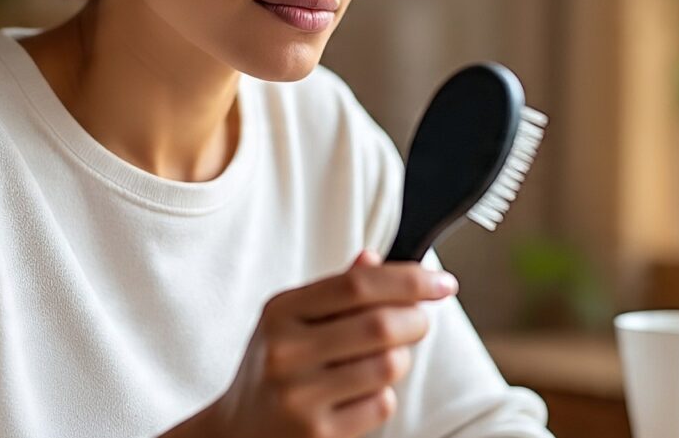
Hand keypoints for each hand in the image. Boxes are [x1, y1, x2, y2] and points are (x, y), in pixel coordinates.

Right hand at [198, 248, 457, 437]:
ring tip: (389, 356)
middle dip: (417, 319)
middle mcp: (286, 351)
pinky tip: (364, 390)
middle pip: (380, 325)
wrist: (234, 433)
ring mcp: (300, 396)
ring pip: (387, 366)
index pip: (357, 285)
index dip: (408, 280)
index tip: (443, 282)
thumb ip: (335, 290)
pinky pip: (379, 404)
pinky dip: (384, 394)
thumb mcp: (292, 319)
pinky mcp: (317, 435)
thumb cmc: (275, 364)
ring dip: (402, 358)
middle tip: (421, 320)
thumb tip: (375, 258)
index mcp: (282, 311)